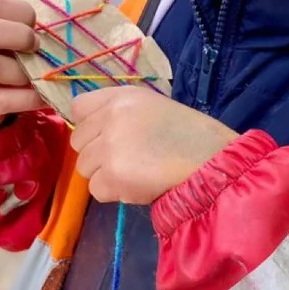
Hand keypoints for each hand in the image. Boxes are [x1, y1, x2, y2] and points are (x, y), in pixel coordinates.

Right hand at [0, 0, 43, 129]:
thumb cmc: (10, 65)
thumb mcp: (18, 45)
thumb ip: (36, 31)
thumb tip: (69, 24)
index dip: (20, 11)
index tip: (36, 24)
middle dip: (17, 35)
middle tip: (36, 47)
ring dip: (22, 72)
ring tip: (37, 77)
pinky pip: (1, 99)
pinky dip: (28, 98)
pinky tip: (42, 97)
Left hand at [65, 88, 236, 203]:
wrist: (210, 161)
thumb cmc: (189, 135)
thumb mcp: (152, 107)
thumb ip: (121, 114)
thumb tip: (96, 133)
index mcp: (121, 96)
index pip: (78, 108)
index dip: (89, 125)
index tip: (104, 136)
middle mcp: (110, 116)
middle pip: (78, 141)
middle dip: (96, 154)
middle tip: (125, 160)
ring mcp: (109, 146)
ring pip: (84, 168)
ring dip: (104, 175)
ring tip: (134, 174)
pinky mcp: (112, 175)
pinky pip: (96, 190)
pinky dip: (114, 193)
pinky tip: (137, 186)